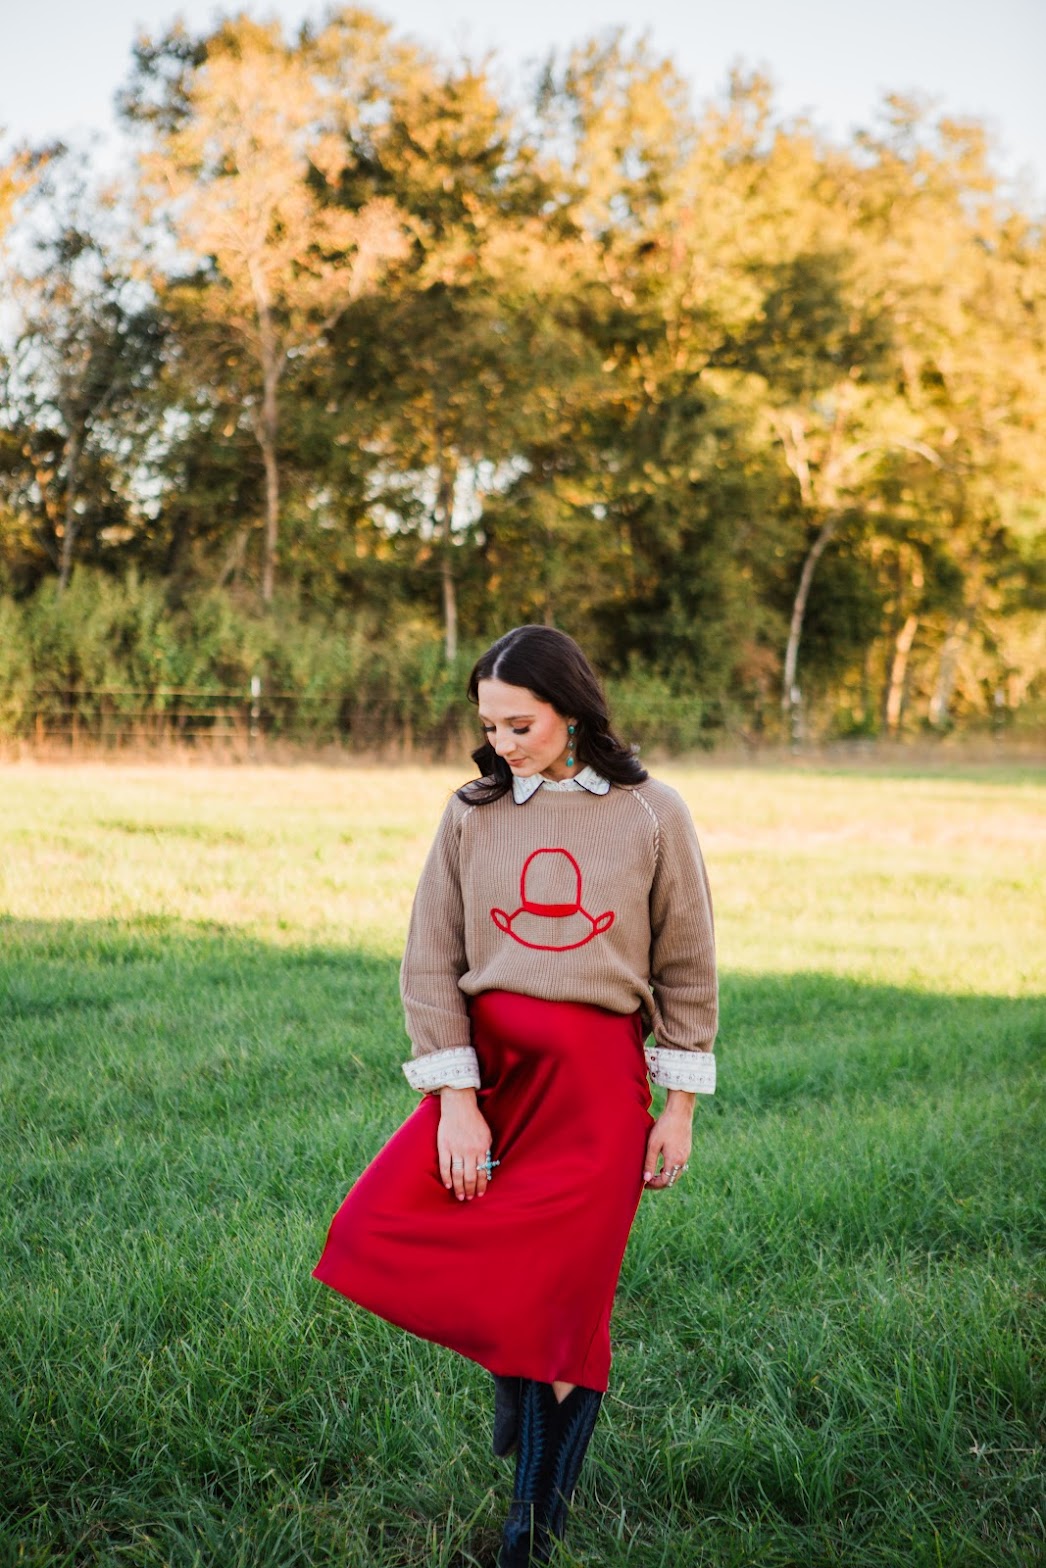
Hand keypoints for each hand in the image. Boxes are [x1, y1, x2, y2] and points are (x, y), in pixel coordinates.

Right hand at [437, 1087, 494, 1201]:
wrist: (459, 1106)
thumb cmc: (475, 1120)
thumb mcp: (487, 1135)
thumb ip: (486, 1151)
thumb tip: (487, 1167)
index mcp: (482, 1148)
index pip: (483, 1172)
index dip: (482, 1185)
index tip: (480, 1193)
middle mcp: (469, 1151)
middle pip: (470, 1176)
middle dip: (470, 1189)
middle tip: (470, 1198)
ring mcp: (456, 1149)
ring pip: (458, 1174)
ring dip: (459, 1187)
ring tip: (460, 1196)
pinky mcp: (444, 1147)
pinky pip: (445, 1166)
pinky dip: (446, 1177)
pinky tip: (448, 1185)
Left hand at [643, 1092, 694, 1191]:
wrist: (679, 1112)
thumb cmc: (664, 1126)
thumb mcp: (653, 1145)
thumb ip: (649, 1163)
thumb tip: (646, 1179)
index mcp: (674, 1161)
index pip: (665, 1182)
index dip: (654, 1185)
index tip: (644, 1183)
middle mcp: (682, 1160)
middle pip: (672, 1180)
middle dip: (660, 1182)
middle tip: (647, 1181)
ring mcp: (686, 1155)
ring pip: (676, 1173)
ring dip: (666, 1175)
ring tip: (653, 1173)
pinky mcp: (687, 1149)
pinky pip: (679, 1165)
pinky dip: (671, 1168)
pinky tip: (663, 1163)